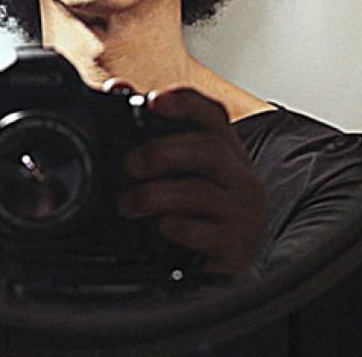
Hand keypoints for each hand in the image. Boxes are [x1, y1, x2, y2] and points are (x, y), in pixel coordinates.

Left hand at [112, 83, 265, 276]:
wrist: (219, 273)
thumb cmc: (195, 217)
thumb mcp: (177, 176)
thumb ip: (150, 136)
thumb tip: (119, 88)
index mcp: (226, 155)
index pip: (213, 116)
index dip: (185, 103)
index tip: (153, 101)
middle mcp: (241, 179)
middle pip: (211, 149)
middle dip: (163, 152)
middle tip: (130, 165)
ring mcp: (243, 214)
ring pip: (202, 192)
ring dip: (156, 195)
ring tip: (128, 204)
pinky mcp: (235, 247)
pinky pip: (207, 232)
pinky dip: (177, 227)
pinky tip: (161, 228)